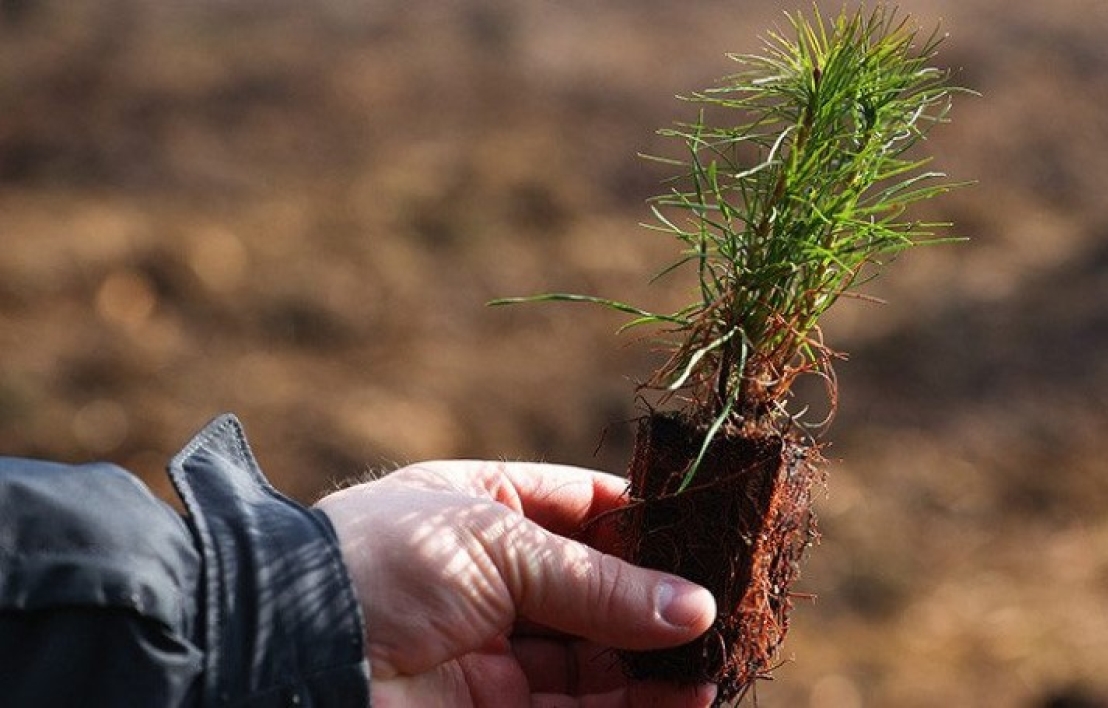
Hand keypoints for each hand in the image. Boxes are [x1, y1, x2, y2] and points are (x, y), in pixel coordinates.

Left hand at [316, 460, 716, 706]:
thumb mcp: (499, 544)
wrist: (287, 652)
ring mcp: (496, 651)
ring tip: (716, 660)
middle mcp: (496, 579)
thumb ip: (599, 584)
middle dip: (664, 602)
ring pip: (602, 660)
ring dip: (660, 661)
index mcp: (487, 507)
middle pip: (603, 591)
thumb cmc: (381, 563)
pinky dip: (636, 706)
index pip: (588, 510)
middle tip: (727, 609)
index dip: (649, 525)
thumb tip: (693, 608)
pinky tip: (684, 693)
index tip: (711, 536)